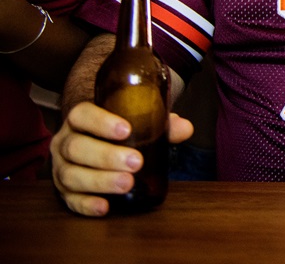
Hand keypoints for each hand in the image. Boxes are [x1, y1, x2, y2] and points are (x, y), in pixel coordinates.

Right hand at [51, 102, 191, 216]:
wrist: (94, 142)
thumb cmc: (118, 131)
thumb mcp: (136, 122)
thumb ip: (160, 123)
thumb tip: (186, 128)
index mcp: (80, 120)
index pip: (82, 115)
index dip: (101, 122)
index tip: (126, 130)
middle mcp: (65, 142)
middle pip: (76, 148)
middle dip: (106, 156)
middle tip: (135, 162)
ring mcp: (61, 168)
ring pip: (72, 175)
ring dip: (100, 181)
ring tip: (127, 184)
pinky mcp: (62, 192)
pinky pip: (70, 200)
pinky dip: (87, 205)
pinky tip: (105, 207)